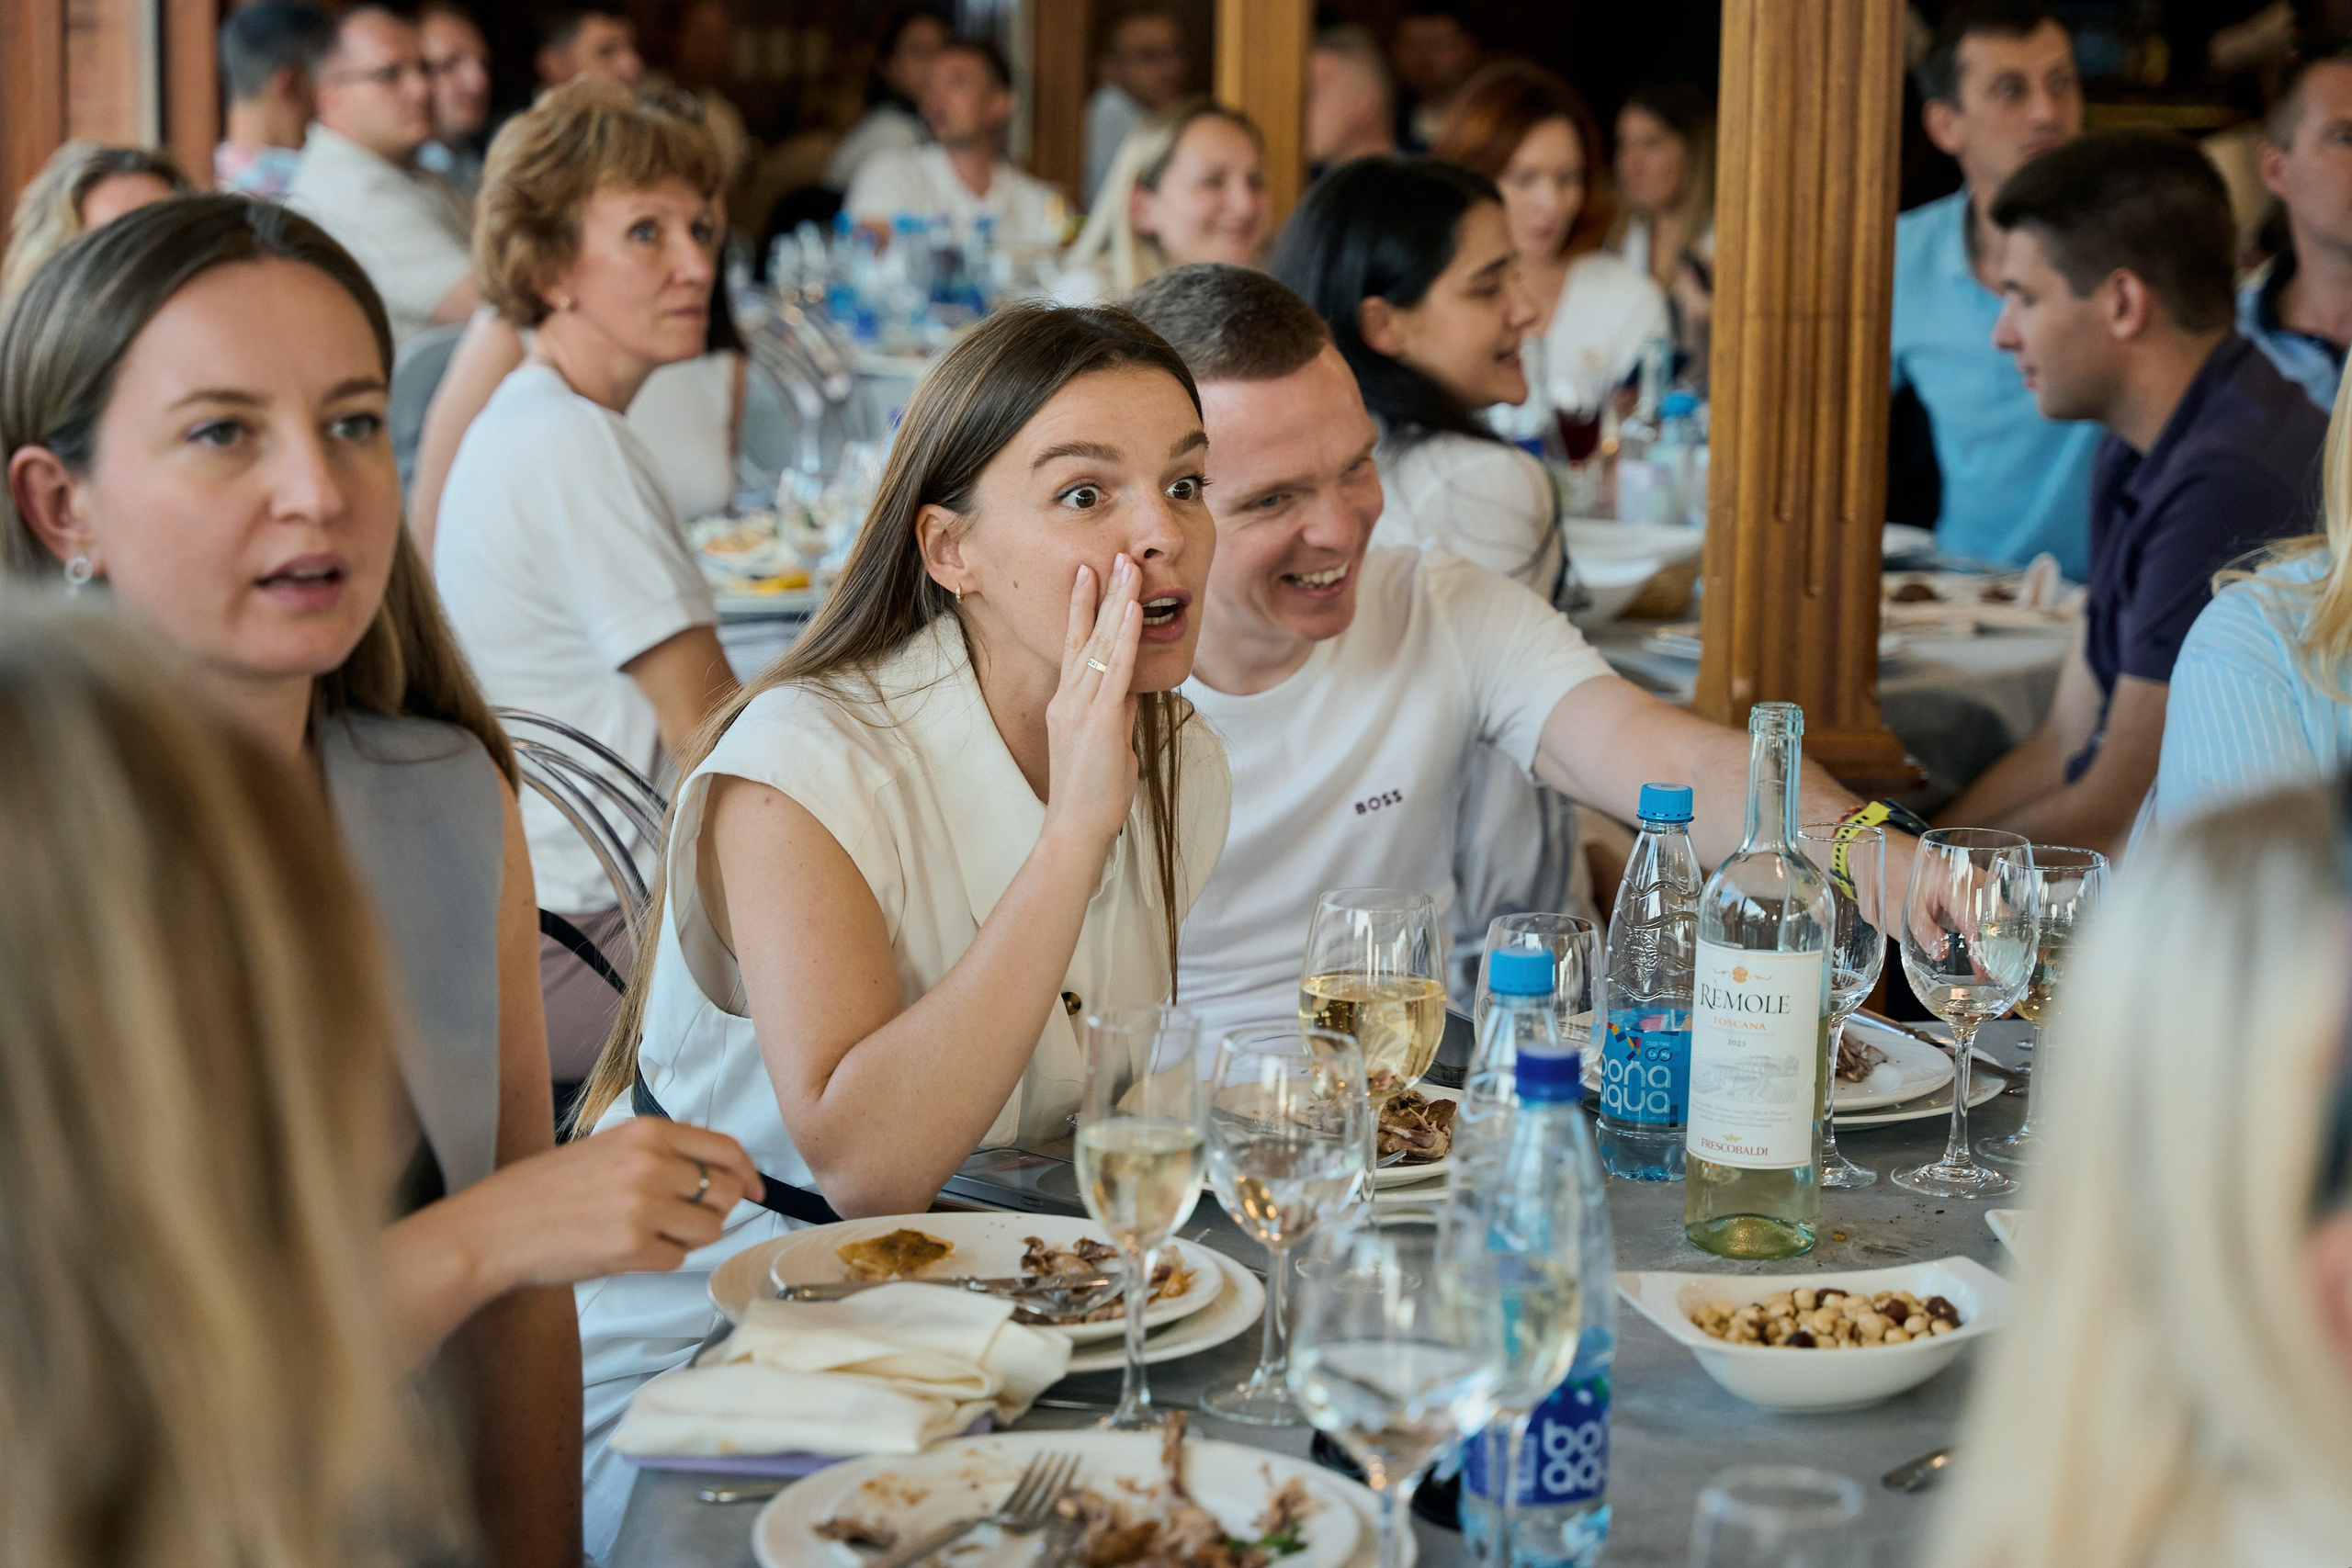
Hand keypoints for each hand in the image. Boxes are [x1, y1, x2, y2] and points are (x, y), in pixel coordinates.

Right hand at [452, 1116, 764, 1292]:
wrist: (494, 1228)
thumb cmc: (547, 1191)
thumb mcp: (609, 1148)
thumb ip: (662, 1155)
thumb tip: (722, 1175)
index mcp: (648, 1132)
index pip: (726, 1149)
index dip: (748, 1173)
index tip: (756, 1190)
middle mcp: (652, 1164)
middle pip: (725, 1193)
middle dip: (714, 1212)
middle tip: (679, 1221)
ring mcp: (644, 1206)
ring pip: (708, 1230)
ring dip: (686, 1239)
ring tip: (643, 1234)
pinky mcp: (632, 1248)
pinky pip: (676, 1260)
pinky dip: (658, 1261)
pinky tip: (622, 1251)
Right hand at [1040, 553, 1142, 849]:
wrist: (1076, 828)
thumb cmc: (1091, 795)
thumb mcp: (1104, 746)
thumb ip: (1113, 716)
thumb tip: (1127, 696)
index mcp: (1066, 703)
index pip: (1075, 645)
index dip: (1083, 608)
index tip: (1089, 575)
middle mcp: (1069, 698)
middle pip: (1087, 634)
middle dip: (1103, 592)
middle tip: (1114, 555)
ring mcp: (1082, 707)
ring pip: (1102, 644)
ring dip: (1117, 602)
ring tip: (1128, 567)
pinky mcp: (1101, 720)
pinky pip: (1116, 671)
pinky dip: (1126, 638)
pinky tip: (1133, 610)